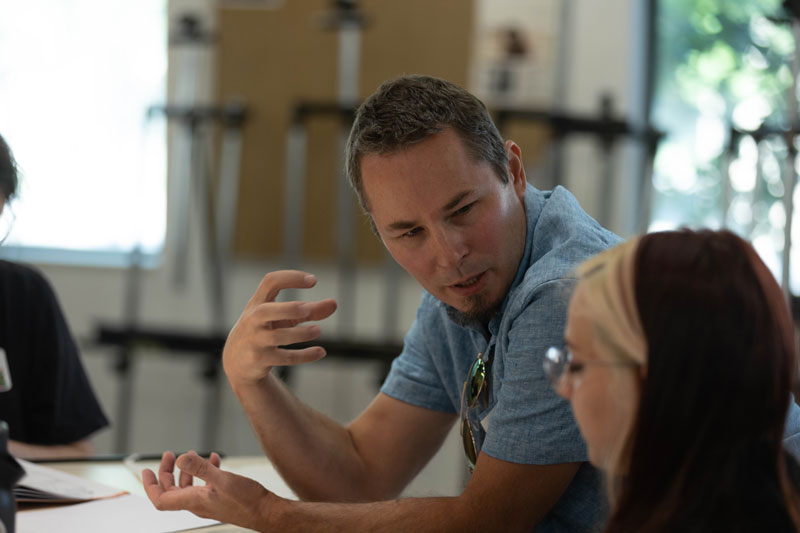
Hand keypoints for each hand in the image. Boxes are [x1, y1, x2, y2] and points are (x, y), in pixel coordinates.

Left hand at [143, 451, 277, 529]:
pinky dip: (205, 471)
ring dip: (186, 470)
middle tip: (169, 455)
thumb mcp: (222, 480)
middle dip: (167, 472)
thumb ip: (200, 469)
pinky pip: (205, 485)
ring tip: (190, 454)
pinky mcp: (220, 498)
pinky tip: (213, 460)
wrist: (266, 512)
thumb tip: (181, 458)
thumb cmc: (247, 501)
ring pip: (188, 487)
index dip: (150, 486)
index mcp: (194, 502)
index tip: (146, 471)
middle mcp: (198, 504)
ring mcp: (209, 502)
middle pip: (172, 490)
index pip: (161, 499)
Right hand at [223, 270, 336, 386]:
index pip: (270, 282)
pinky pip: (284, 358)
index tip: (314, 281)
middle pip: (266, 311)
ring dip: (300, 334)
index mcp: (259, 302)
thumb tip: (334, 303)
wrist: (237, 361)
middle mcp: (253, 319)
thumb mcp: (284, 318)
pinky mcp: (260, 360)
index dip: (291, 278)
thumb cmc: (265, 330)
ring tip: (318, 330)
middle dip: (288, 309)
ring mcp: (255, 340)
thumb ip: (309, 310)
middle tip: (306, 310)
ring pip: (278, 337)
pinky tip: (320, 352)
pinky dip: (304, 355)